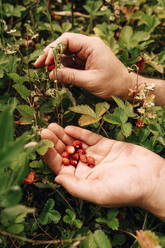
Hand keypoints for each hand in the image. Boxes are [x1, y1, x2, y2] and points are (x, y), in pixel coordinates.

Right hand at [34, 32, 133, 98]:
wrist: (126, 88)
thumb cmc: (112, 84)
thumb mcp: (90, 81)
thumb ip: (70, 76)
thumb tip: (51, 75)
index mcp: (91, 46)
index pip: (67, 40)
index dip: (53, 50)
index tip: (45, 62)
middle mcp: (88, 47)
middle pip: (64, 46)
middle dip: (51, 55)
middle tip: (38, 65)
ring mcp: (87, 54)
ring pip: (66, 55)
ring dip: (56, 64)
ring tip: (48, 74)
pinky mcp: (87, 62)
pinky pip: (71, 63)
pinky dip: (64, 70)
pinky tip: (59, 77)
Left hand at [41, 123, 164, 220]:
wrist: (151, 178)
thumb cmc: (126, 190)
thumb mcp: (98, 192)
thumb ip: (76, 187)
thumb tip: (56, 178)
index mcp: (82, 181)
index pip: (61, 167)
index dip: (50, 156)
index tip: (42, 144)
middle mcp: (87, 168)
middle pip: (65, 154)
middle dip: (54, 143)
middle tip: (44, 131)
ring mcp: (96, 156)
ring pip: (75, 144)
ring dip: (63, 136)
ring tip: (52, 126)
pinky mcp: (106, 146)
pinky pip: (90, 138)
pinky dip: (79, 133)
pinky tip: (69, 128)